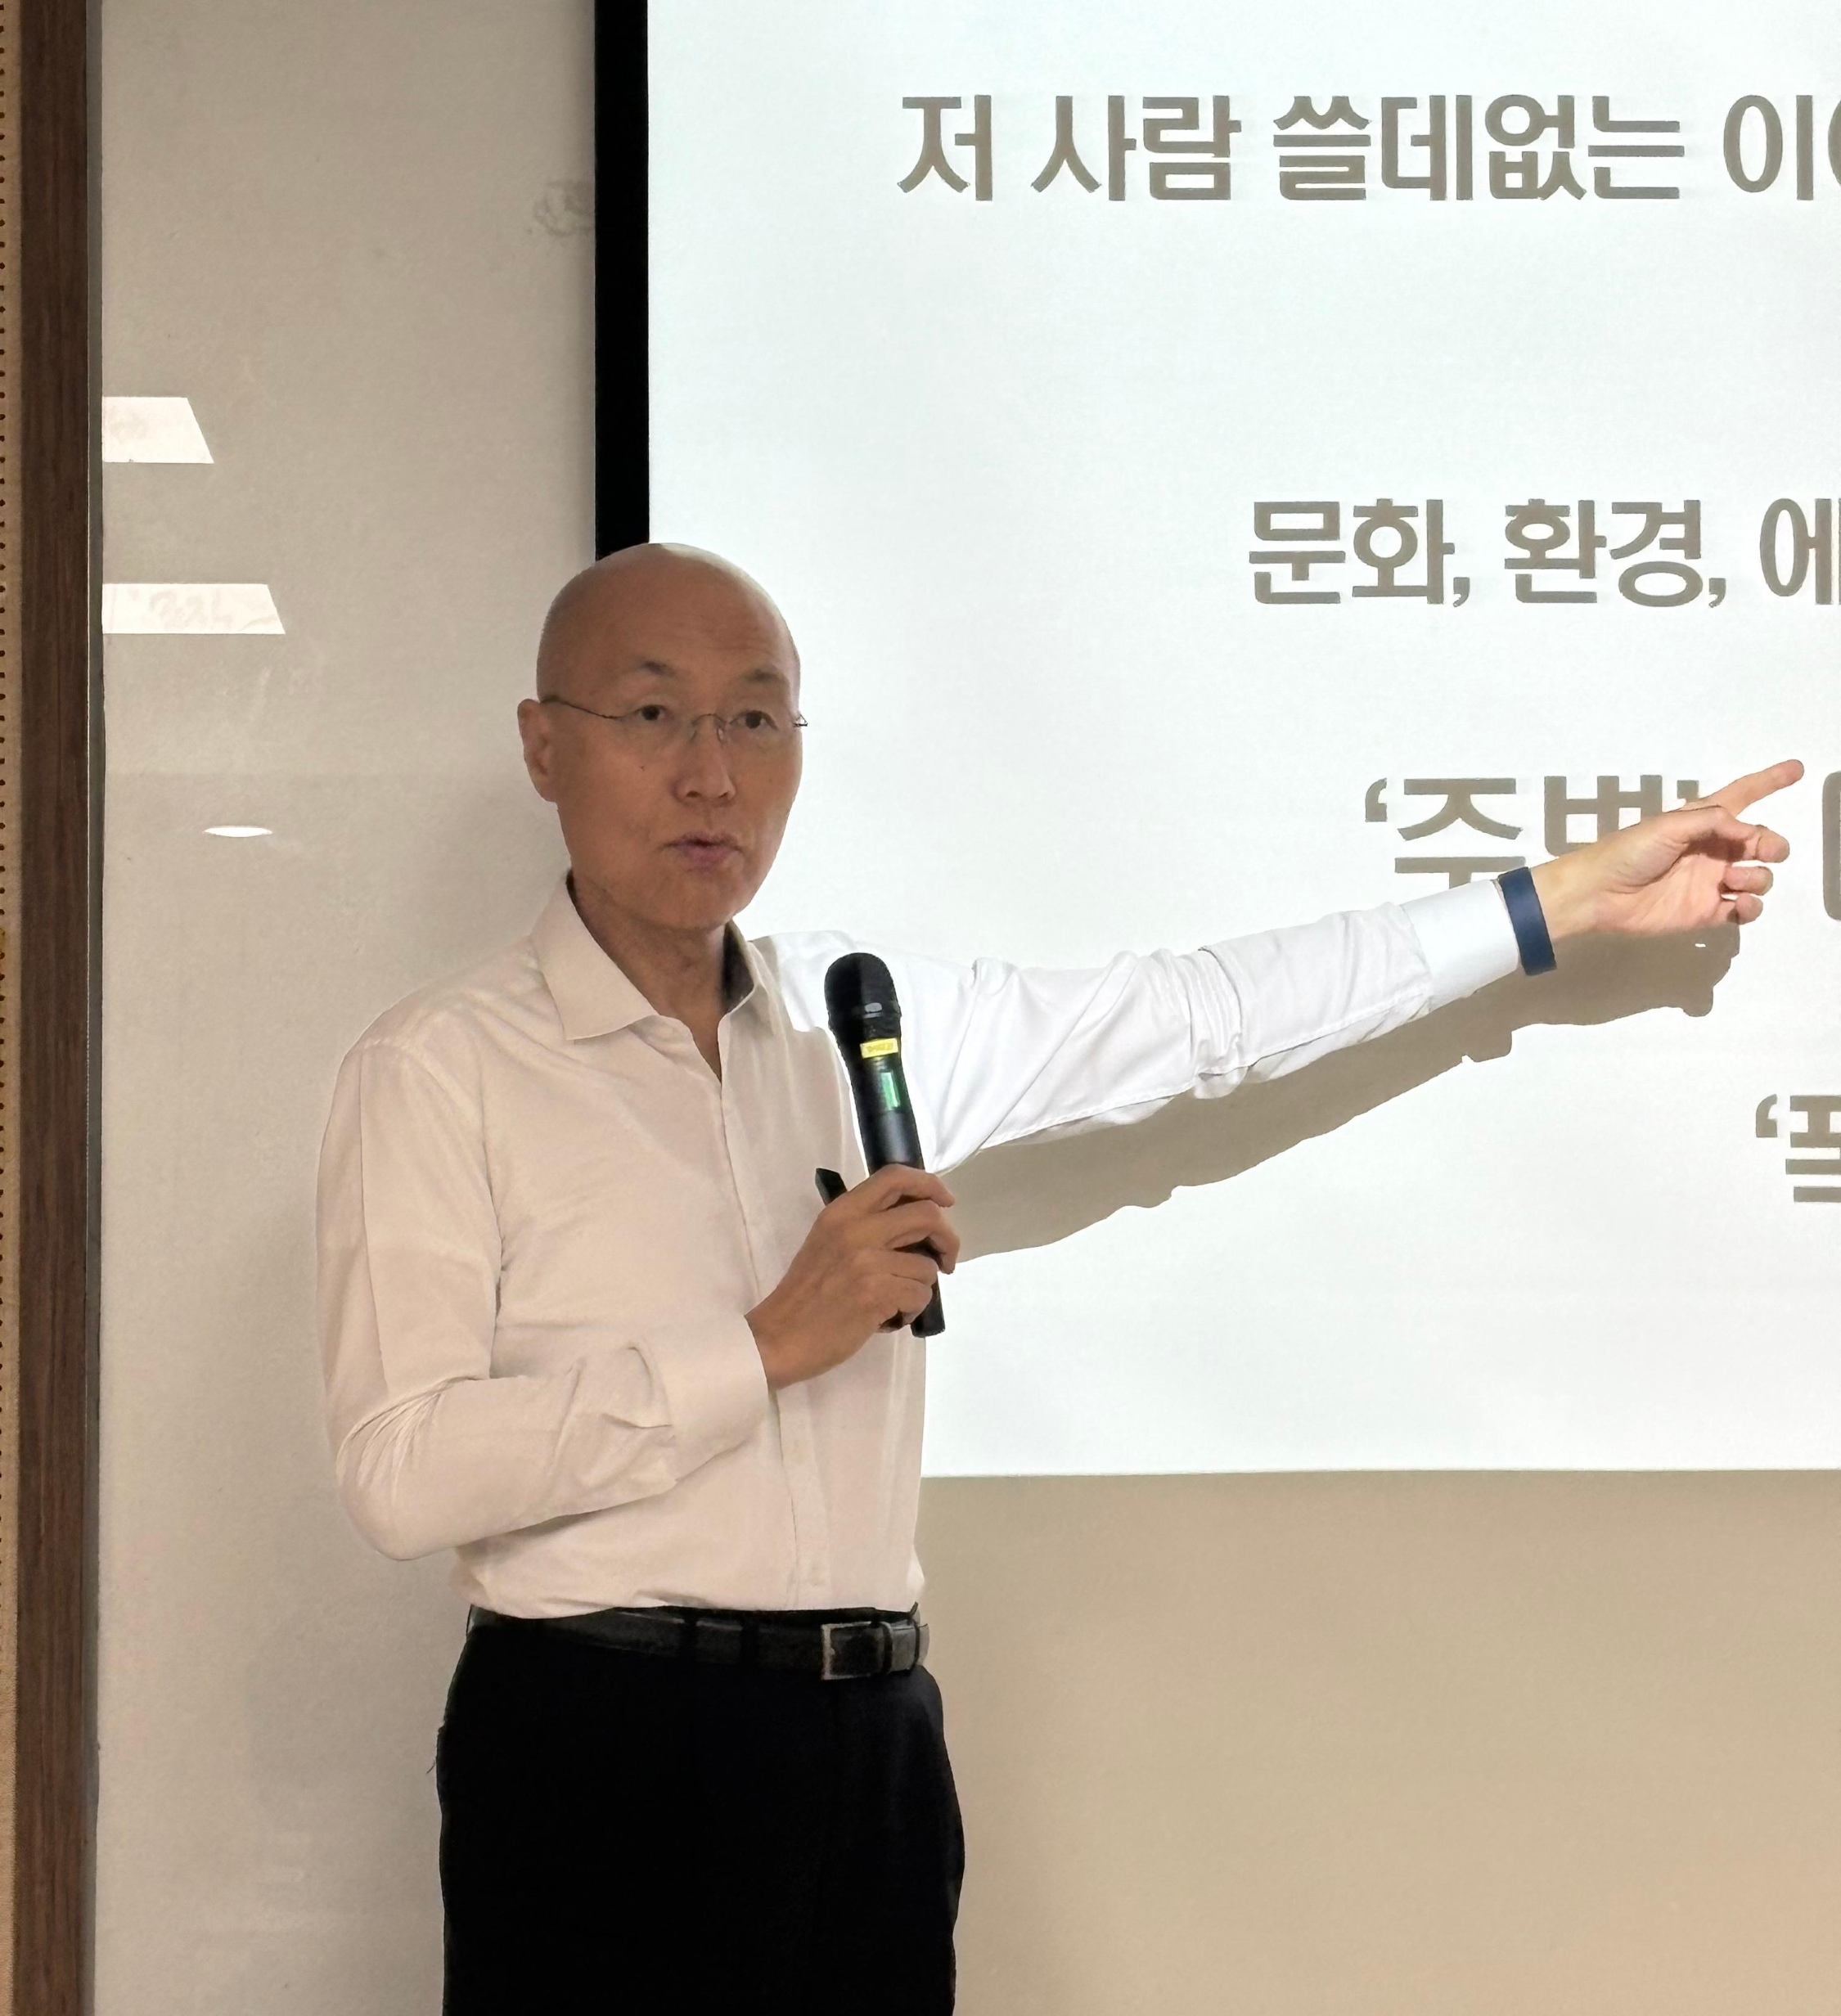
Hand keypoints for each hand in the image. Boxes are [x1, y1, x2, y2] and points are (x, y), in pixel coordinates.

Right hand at [744, 1164, 959, 1389]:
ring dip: (921, 1287)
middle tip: (946, 1260)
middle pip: (927, 1215)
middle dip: (948, 1239)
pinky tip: (890, 1317)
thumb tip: (915, 1223)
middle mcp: (856, 1228)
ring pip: (928, 1265)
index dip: (930, 1184)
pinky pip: (920, 1295)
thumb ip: (865, 1226)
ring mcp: (866, 1261)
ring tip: (896, 1300)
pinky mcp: (876, 1293)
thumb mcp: (828, 1242)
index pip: (895, 1177)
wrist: (779, 1337)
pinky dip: (912, 1310)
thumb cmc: (806, 1293)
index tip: (945, 1201)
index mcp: (842, 1211)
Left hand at [1529, 759, 1801, 942]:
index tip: (1796, 769)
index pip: (1743, 796)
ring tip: (1732, 879)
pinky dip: (1751, 907)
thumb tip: (1751, 832)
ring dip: (1758, 877)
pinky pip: (1744, 910)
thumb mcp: (1669, 825)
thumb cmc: (1629, 852)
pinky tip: (1737, 903)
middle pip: (1761, 842)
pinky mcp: (1706, 911)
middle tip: (1763, 850)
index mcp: (1704, 822)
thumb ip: (1714, 821)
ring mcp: (1712, 882)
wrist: (1600, 894)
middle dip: (1772, 844)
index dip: (1769, 781)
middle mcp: (1713, 850)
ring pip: (1758, 877)